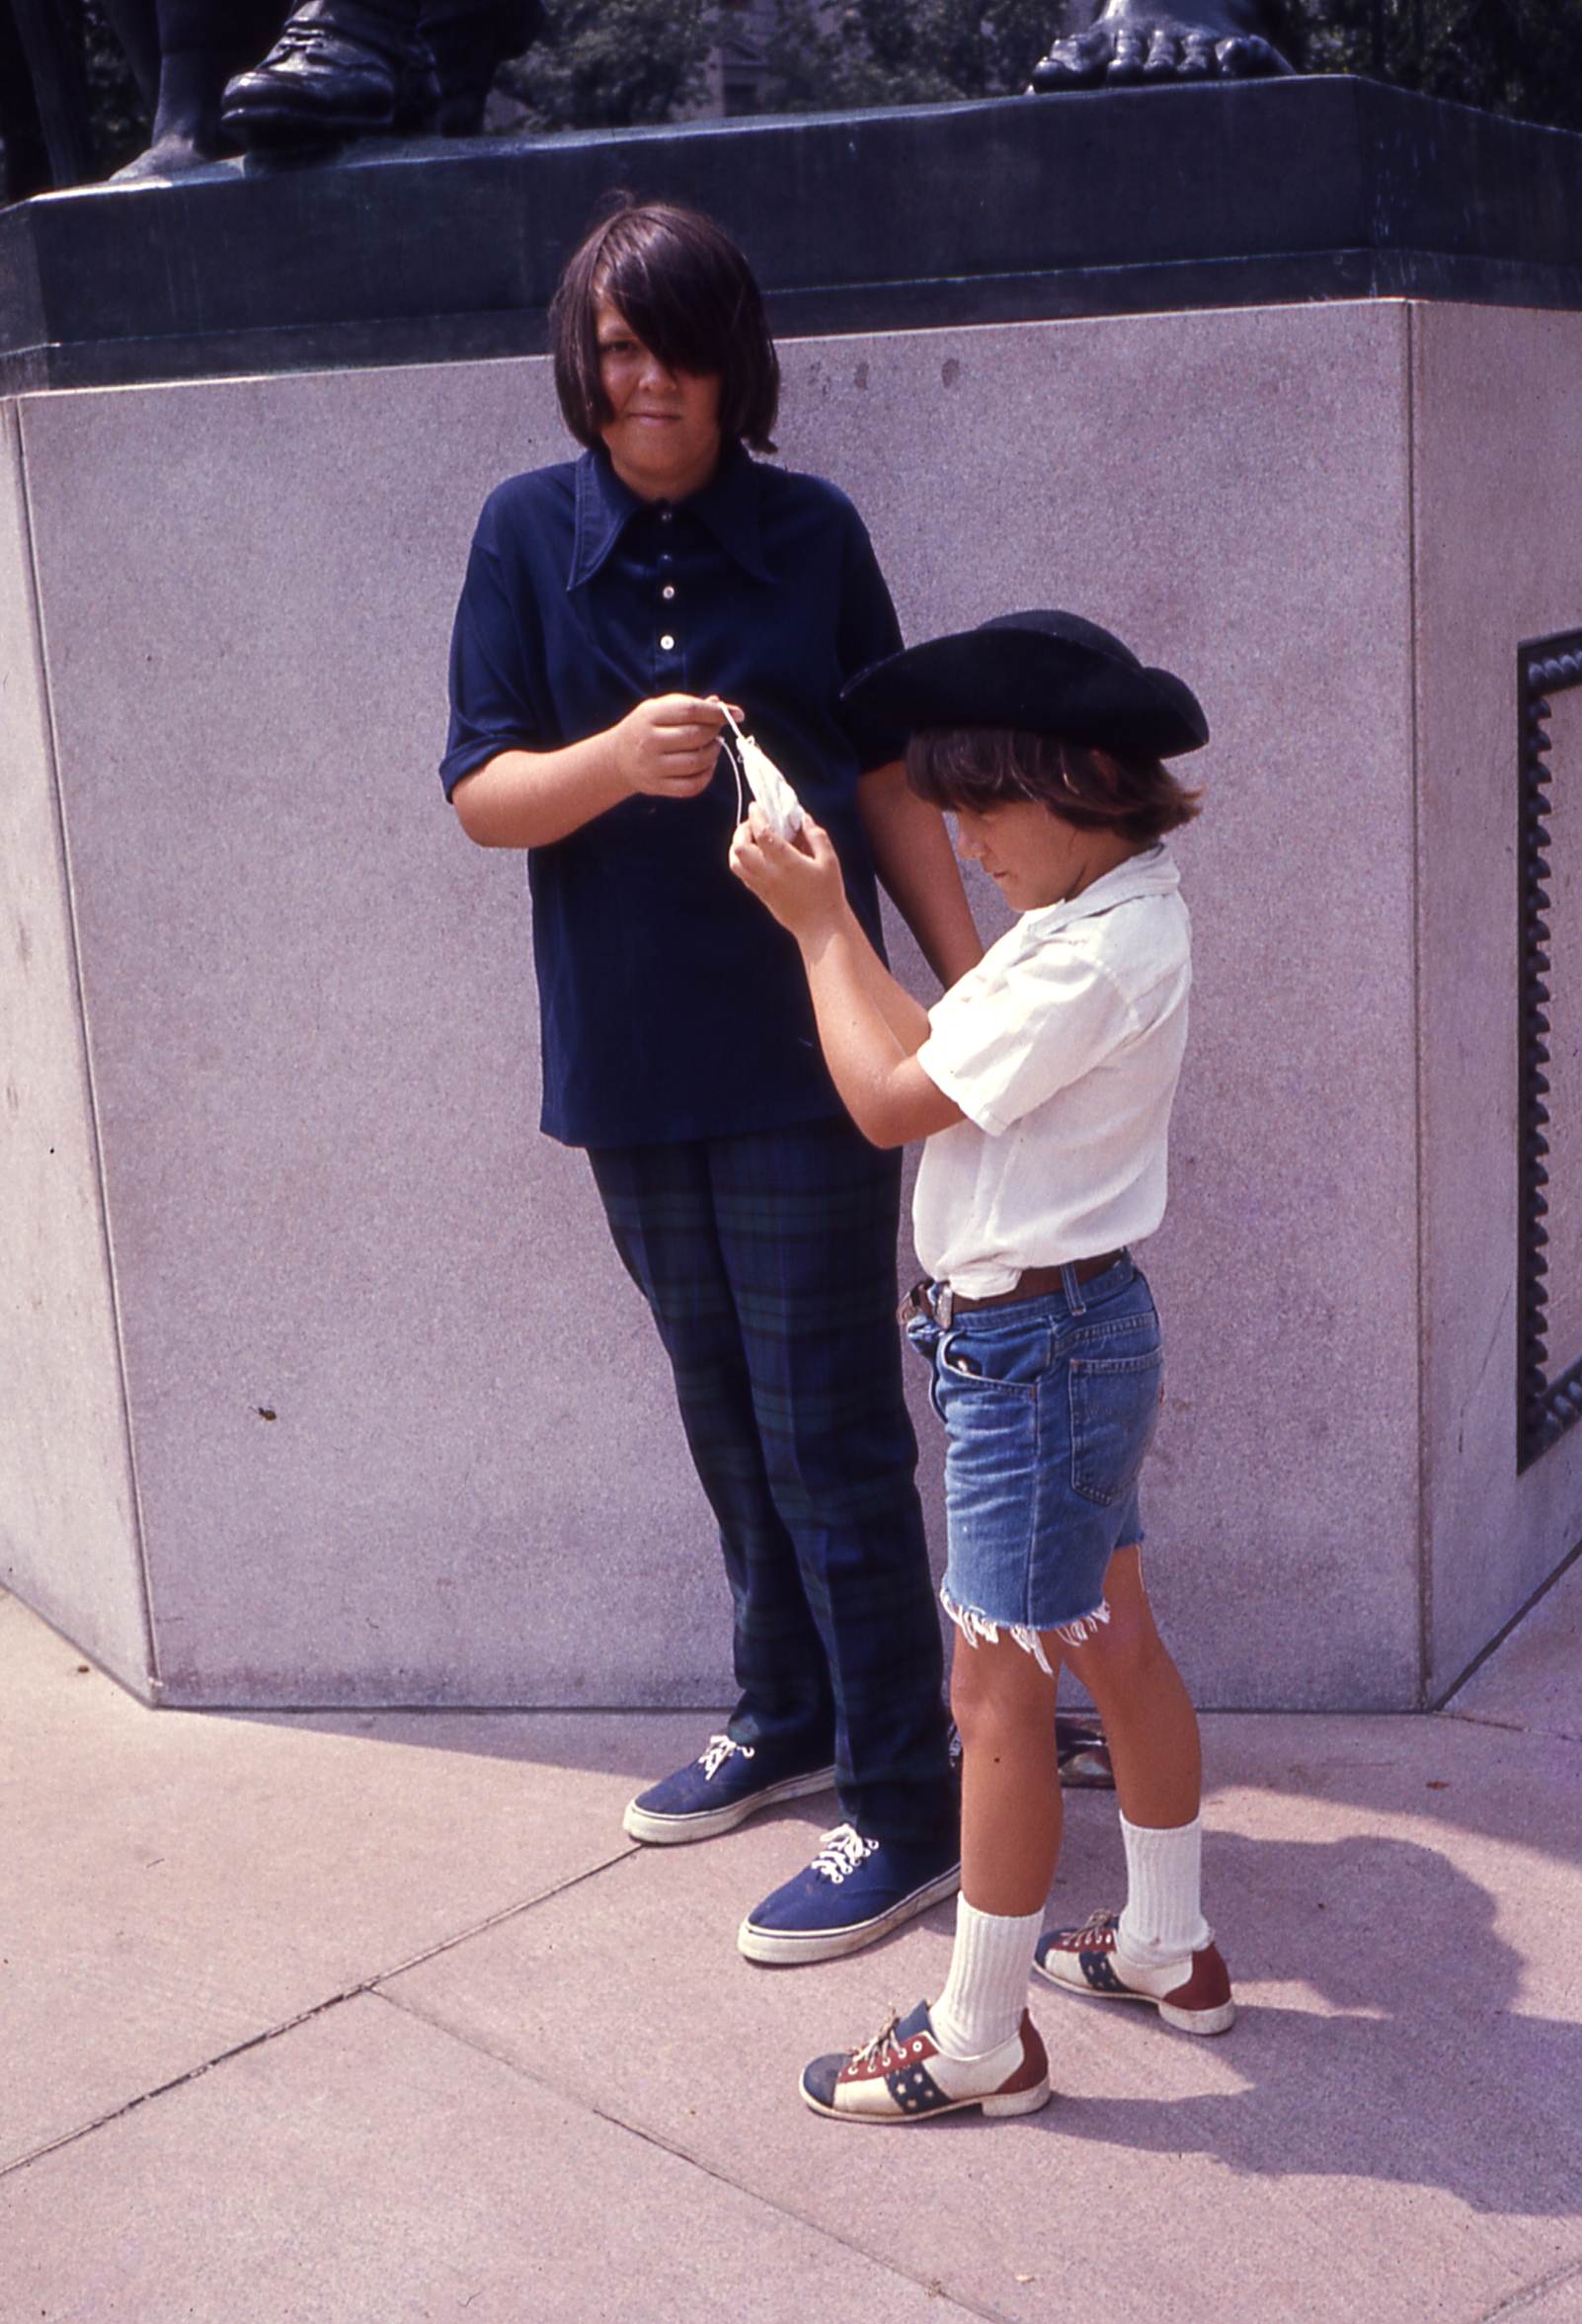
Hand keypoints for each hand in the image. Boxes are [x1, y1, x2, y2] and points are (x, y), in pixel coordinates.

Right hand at [613, 694, 733, 801]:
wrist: (616, 759)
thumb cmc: (645, 728)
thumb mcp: (659, 709)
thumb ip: (688, 705)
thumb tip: (719, 704)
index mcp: (649, 716)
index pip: (689, 710)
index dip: (717, 712)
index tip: (736, 714)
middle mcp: (649, 741)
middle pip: (695, 736)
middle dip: (714, 732)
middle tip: (718, 730)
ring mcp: (653, 767)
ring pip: (696, 762)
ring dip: (713, 753)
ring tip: (713, 746)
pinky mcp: (658, 787)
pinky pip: (692, 785)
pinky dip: (707, 775)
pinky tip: (707, 765)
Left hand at [729, 804, 847, 941]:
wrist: (820, 928)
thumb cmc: (828, 893)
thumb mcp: (829, 861)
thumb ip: (816, 836)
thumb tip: (803, 818)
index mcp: (786, 862)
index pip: (762, 832)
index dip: (756, 816)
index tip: (756, 806)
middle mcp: (769, 873)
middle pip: (740, 847)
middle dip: (741, 830)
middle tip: (752, 823)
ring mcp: (762, 886)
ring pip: (735, 862)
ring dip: (737, 846)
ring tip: (750, 839)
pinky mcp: (761, 895)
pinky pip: (742, 875)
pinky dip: (742, 860)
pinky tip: (755, 856)